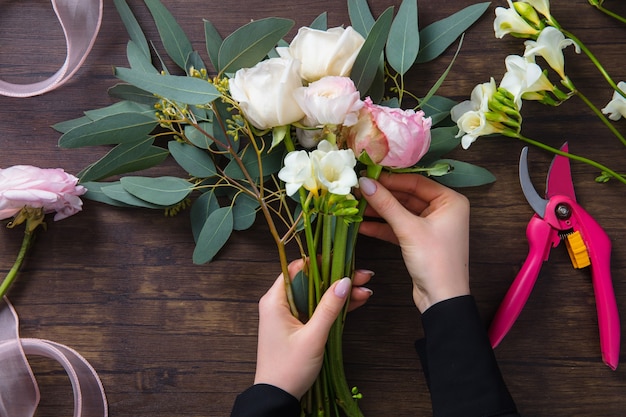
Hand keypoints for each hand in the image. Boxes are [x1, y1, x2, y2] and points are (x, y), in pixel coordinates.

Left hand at [253, 260, 373, 398]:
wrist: (277, 397)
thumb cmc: (288, 368)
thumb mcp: (312, 336)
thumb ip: (328, 308)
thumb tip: (344, 281)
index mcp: (275, 300)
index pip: (297, 269)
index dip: (320, 262)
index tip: (342, 260)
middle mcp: (280, 304)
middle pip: (311, 281)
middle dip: (337, 278)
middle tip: (362, 276)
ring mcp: (290, 315)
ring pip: (317, 295)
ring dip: (340, 293)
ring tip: (365, 289)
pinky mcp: (299, 326)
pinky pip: (318, 309)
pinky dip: (335, 307)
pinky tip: (356, 301)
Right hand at [358, 172, 469, 311]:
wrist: (442, 299)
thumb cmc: (435, 261)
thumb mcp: (409, 229)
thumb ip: (386, 204)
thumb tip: (365, 183)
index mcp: (450, 201)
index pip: (416, 182)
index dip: (391, 179)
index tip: (368, 176)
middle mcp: (443, 210)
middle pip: (407, 196)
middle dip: (383, 196)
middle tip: (358, 190)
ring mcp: (431, 226)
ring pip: (401, 212)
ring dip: (379, 211)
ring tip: (356, 206)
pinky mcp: (419, 240)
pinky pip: (399, 227)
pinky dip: (382, 226)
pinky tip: (362, 225)